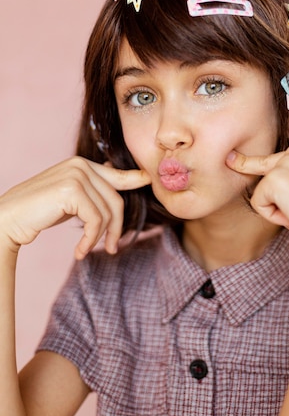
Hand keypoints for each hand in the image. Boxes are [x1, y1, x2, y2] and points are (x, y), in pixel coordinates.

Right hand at [0, 157, 150, 258]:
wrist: (9, 218)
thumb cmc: (39, 211)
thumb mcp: (71, 199)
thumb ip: (92, 191)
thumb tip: (121, 180)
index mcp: (81, 164)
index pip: (115, 174)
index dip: (133, 179)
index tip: (148, 181)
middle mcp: (81, 165)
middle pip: (115, 199)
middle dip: (116, 227)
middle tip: (113, 248)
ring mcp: (77, 175)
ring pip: (107, 212)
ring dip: (101, 237)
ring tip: (87, 251)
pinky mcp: (72, 190)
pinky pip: (95, 220)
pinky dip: (90, 240)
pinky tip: (80, 251)